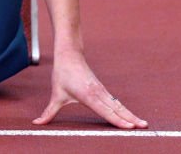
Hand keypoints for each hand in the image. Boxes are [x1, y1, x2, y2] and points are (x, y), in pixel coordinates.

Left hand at [32, 50, 146, 129]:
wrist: (70, 54)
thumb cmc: (63, 74)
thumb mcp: (55, 94)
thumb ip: (48, 112)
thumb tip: (36, 124)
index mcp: (88, 95)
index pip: (105, 110)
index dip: (117, 119)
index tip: (128, 127)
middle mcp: (98, 93)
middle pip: (117, 109)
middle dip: (130, 119)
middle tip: (143, 127)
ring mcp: (102, 91)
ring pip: (119, 105)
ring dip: (131, 114)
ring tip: (143, 124)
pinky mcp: (103, 90)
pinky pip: (116, 102)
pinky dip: (125, 110)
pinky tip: (132, 117)